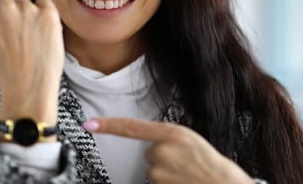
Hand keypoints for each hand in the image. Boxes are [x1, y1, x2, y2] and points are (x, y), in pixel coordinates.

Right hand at [0, 0, 63, 123]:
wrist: (30, 87)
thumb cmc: (4, 72)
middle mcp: (5, 9)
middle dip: (6, 11)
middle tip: (12, 34)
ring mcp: (28, 10)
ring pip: (23, 1)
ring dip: (24, 13)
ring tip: (27, 38)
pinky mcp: (48, 14)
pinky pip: (43, 1)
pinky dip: (43, 10)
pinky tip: (40, 28)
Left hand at [83, 118, 253, 183]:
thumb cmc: (212, 165)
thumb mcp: (191, 142)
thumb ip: (169, 140)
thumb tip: (152, 149)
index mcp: (172, 133)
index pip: (131, 127)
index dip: (108, 126)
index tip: (89, 124)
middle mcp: (162, 150)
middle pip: (149, 153)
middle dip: (162, 159)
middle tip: (185, 164)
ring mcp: (159, 171)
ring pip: (153, 171)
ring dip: (166, 174)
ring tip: (187, 175)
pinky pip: (156, 183)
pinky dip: (167, 183)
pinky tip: (183, 182)